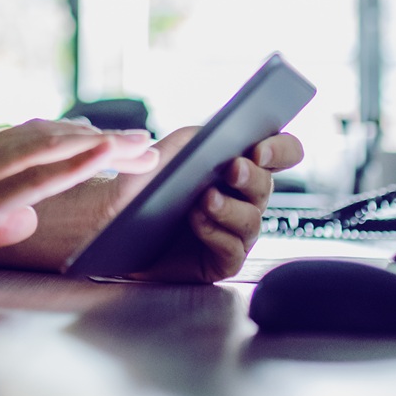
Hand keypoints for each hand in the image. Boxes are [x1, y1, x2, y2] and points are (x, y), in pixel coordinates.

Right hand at [0, 120, 156, 289]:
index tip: (111, 139)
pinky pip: (35, 178)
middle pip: (54, 139)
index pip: (36, 142)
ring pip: (52, 149)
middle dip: (102, 139)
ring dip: (100, 144)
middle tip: (144, 142)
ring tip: (140, 143)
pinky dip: (73, 162)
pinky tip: (101, 154)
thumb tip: (25, 222)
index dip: (77, 138)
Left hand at [120, 129, 304, 282]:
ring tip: (206, 199)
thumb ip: (184, 140)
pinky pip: (232, 249)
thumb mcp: (159, 156)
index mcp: (237, 164)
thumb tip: (205, 135)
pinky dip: (216, 233)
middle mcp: (242, 196)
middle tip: (233, 169)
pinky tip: (196, 221)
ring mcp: (235, 230)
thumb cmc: (141, 188)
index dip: (280, 148)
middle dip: (252, 176)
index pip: (281, 152)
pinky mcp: (221, 259)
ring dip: (231, 207)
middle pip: (267, 185)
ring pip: (252, 220)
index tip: (260, 148)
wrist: (115, 228)